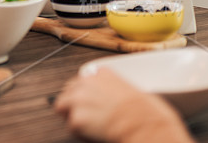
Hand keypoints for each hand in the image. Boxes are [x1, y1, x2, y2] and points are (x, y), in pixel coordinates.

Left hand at [55, 68, 189, 142]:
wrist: (145, 125)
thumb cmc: (145, 111)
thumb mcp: (130, 88)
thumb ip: (112, 87)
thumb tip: (111, 98)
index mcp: (101, 73)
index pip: (81, 80)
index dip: (84, 94)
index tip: (91, 103)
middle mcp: (86, 82)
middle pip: (68, 92)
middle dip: (74, 104)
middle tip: (88, 117)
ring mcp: (79, 99)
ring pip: (62, 107)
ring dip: (73, 116)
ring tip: (91, 126)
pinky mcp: (76, 118)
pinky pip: (71, 127)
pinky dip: (81, 132)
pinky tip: (96, 133)